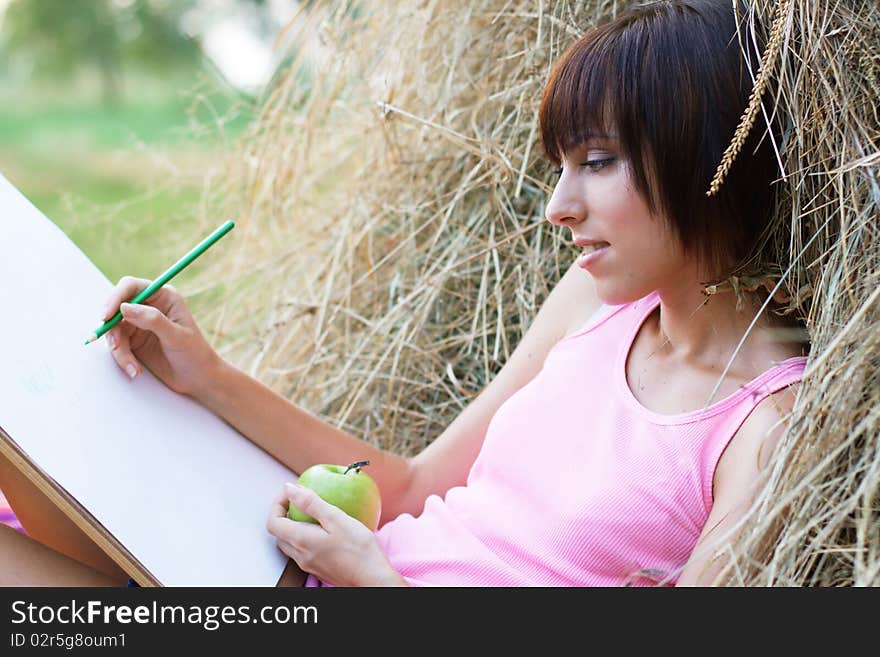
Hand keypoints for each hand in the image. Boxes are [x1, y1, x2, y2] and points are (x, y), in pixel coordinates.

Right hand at [100, 276, 221, 398]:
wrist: (198, 378)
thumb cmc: (194, 354)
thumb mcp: (176, 336)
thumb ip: (152, 320)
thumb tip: (124, 307)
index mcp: (164, 296)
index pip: (131, 287)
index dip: (115, 297)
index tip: (107, 315)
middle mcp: (149, 306)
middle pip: (116, 307)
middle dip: (112, 327)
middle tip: (115, 345)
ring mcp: (139, 324)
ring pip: (114, 329)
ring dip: (119, 349)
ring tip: (133, 367)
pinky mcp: (133, 341)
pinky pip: (117, 345)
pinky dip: (122, 358)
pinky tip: (135, 370)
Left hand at [266, 483, 407, 586]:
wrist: (373, 580)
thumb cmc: (359, 550)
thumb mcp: (337, 519)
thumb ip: (311, 503)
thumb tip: (289, 489)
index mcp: (301, 541)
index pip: (273, 522)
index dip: (277, 504)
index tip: (291, 492)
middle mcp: (300, 556)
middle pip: (279, 534)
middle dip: (284, 514)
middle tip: (300, 500)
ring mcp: (309, 565)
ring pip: (290, 544)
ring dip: (294, 527)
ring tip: (312, 514)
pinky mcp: (319, 569)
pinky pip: (303, 551)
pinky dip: (305, 537)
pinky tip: (324, 531)